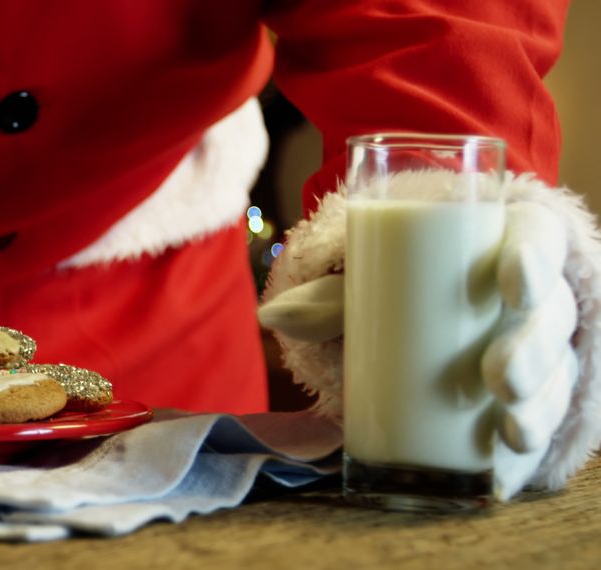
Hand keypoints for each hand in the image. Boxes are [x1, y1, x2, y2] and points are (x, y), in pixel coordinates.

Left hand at [258, 202, 576, 499]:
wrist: (407, 338)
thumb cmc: (395, 296)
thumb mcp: (367, 290)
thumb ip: (328, 299)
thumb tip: (273, 316)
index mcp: (502, 248)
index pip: (537, 238)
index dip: (534, 257)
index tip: (510, 282)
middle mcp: (534, 301)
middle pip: (552, 316)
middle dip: (533, 349)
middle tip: (498, 377)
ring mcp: (541, 356)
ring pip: (557, 375)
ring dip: (540, 406)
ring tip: (510, 430)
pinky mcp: (532, 405)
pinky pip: (544, 427)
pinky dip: (526, 453)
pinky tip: (507, 473)